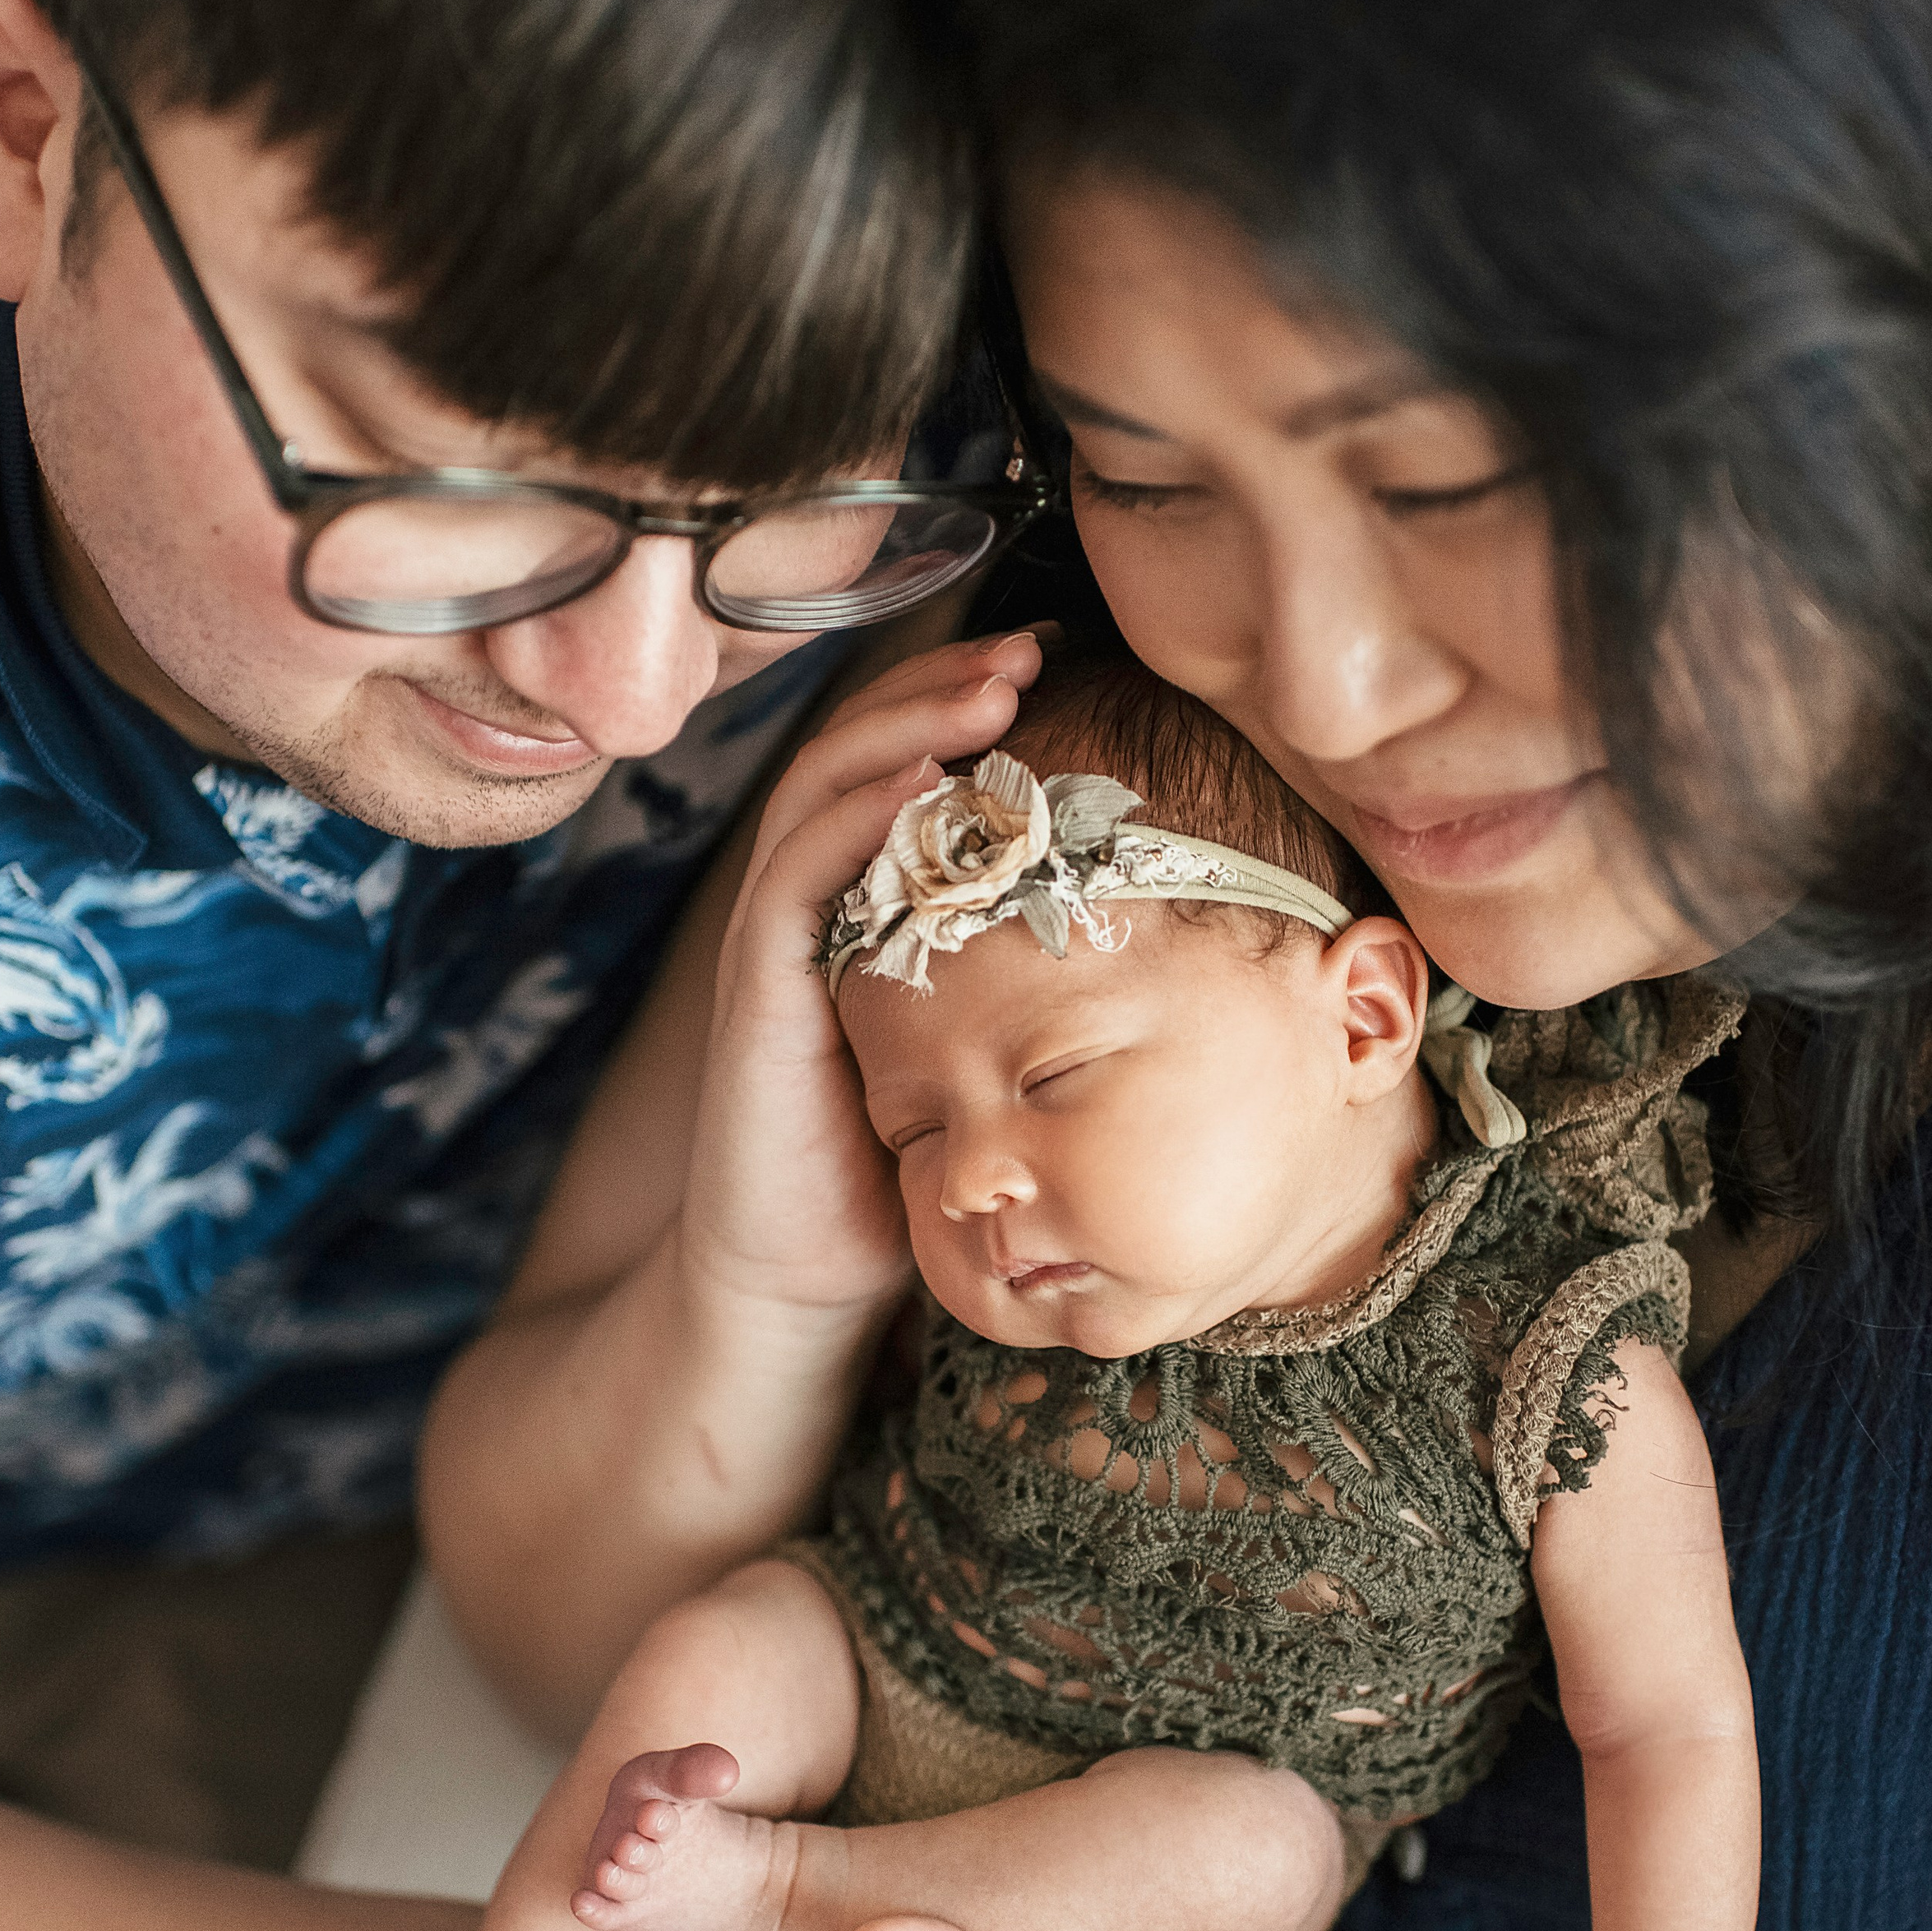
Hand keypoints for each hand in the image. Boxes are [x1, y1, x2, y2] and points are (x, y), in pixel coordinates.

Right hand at [678, 633, 1048, 1323]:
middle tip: (1029, 649)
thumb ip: (1032, 980)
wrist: (801, 1281)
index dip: (965, 705)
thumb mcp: (984, 1053)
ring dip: (907, 727)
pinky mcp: (757, 992)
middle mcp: (813, 906)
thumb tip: (1174, 922)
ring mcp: (776, 943)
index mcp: (864, 907)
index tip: (1054, 663)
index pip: (904, 767)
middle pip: (863, 752)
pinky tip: (920, 782)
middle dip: (943, 688)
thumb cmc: (902, 1175)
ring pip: (826, 792)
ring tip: (991, 686)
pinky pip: (796, 878)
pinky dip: (854, 818)